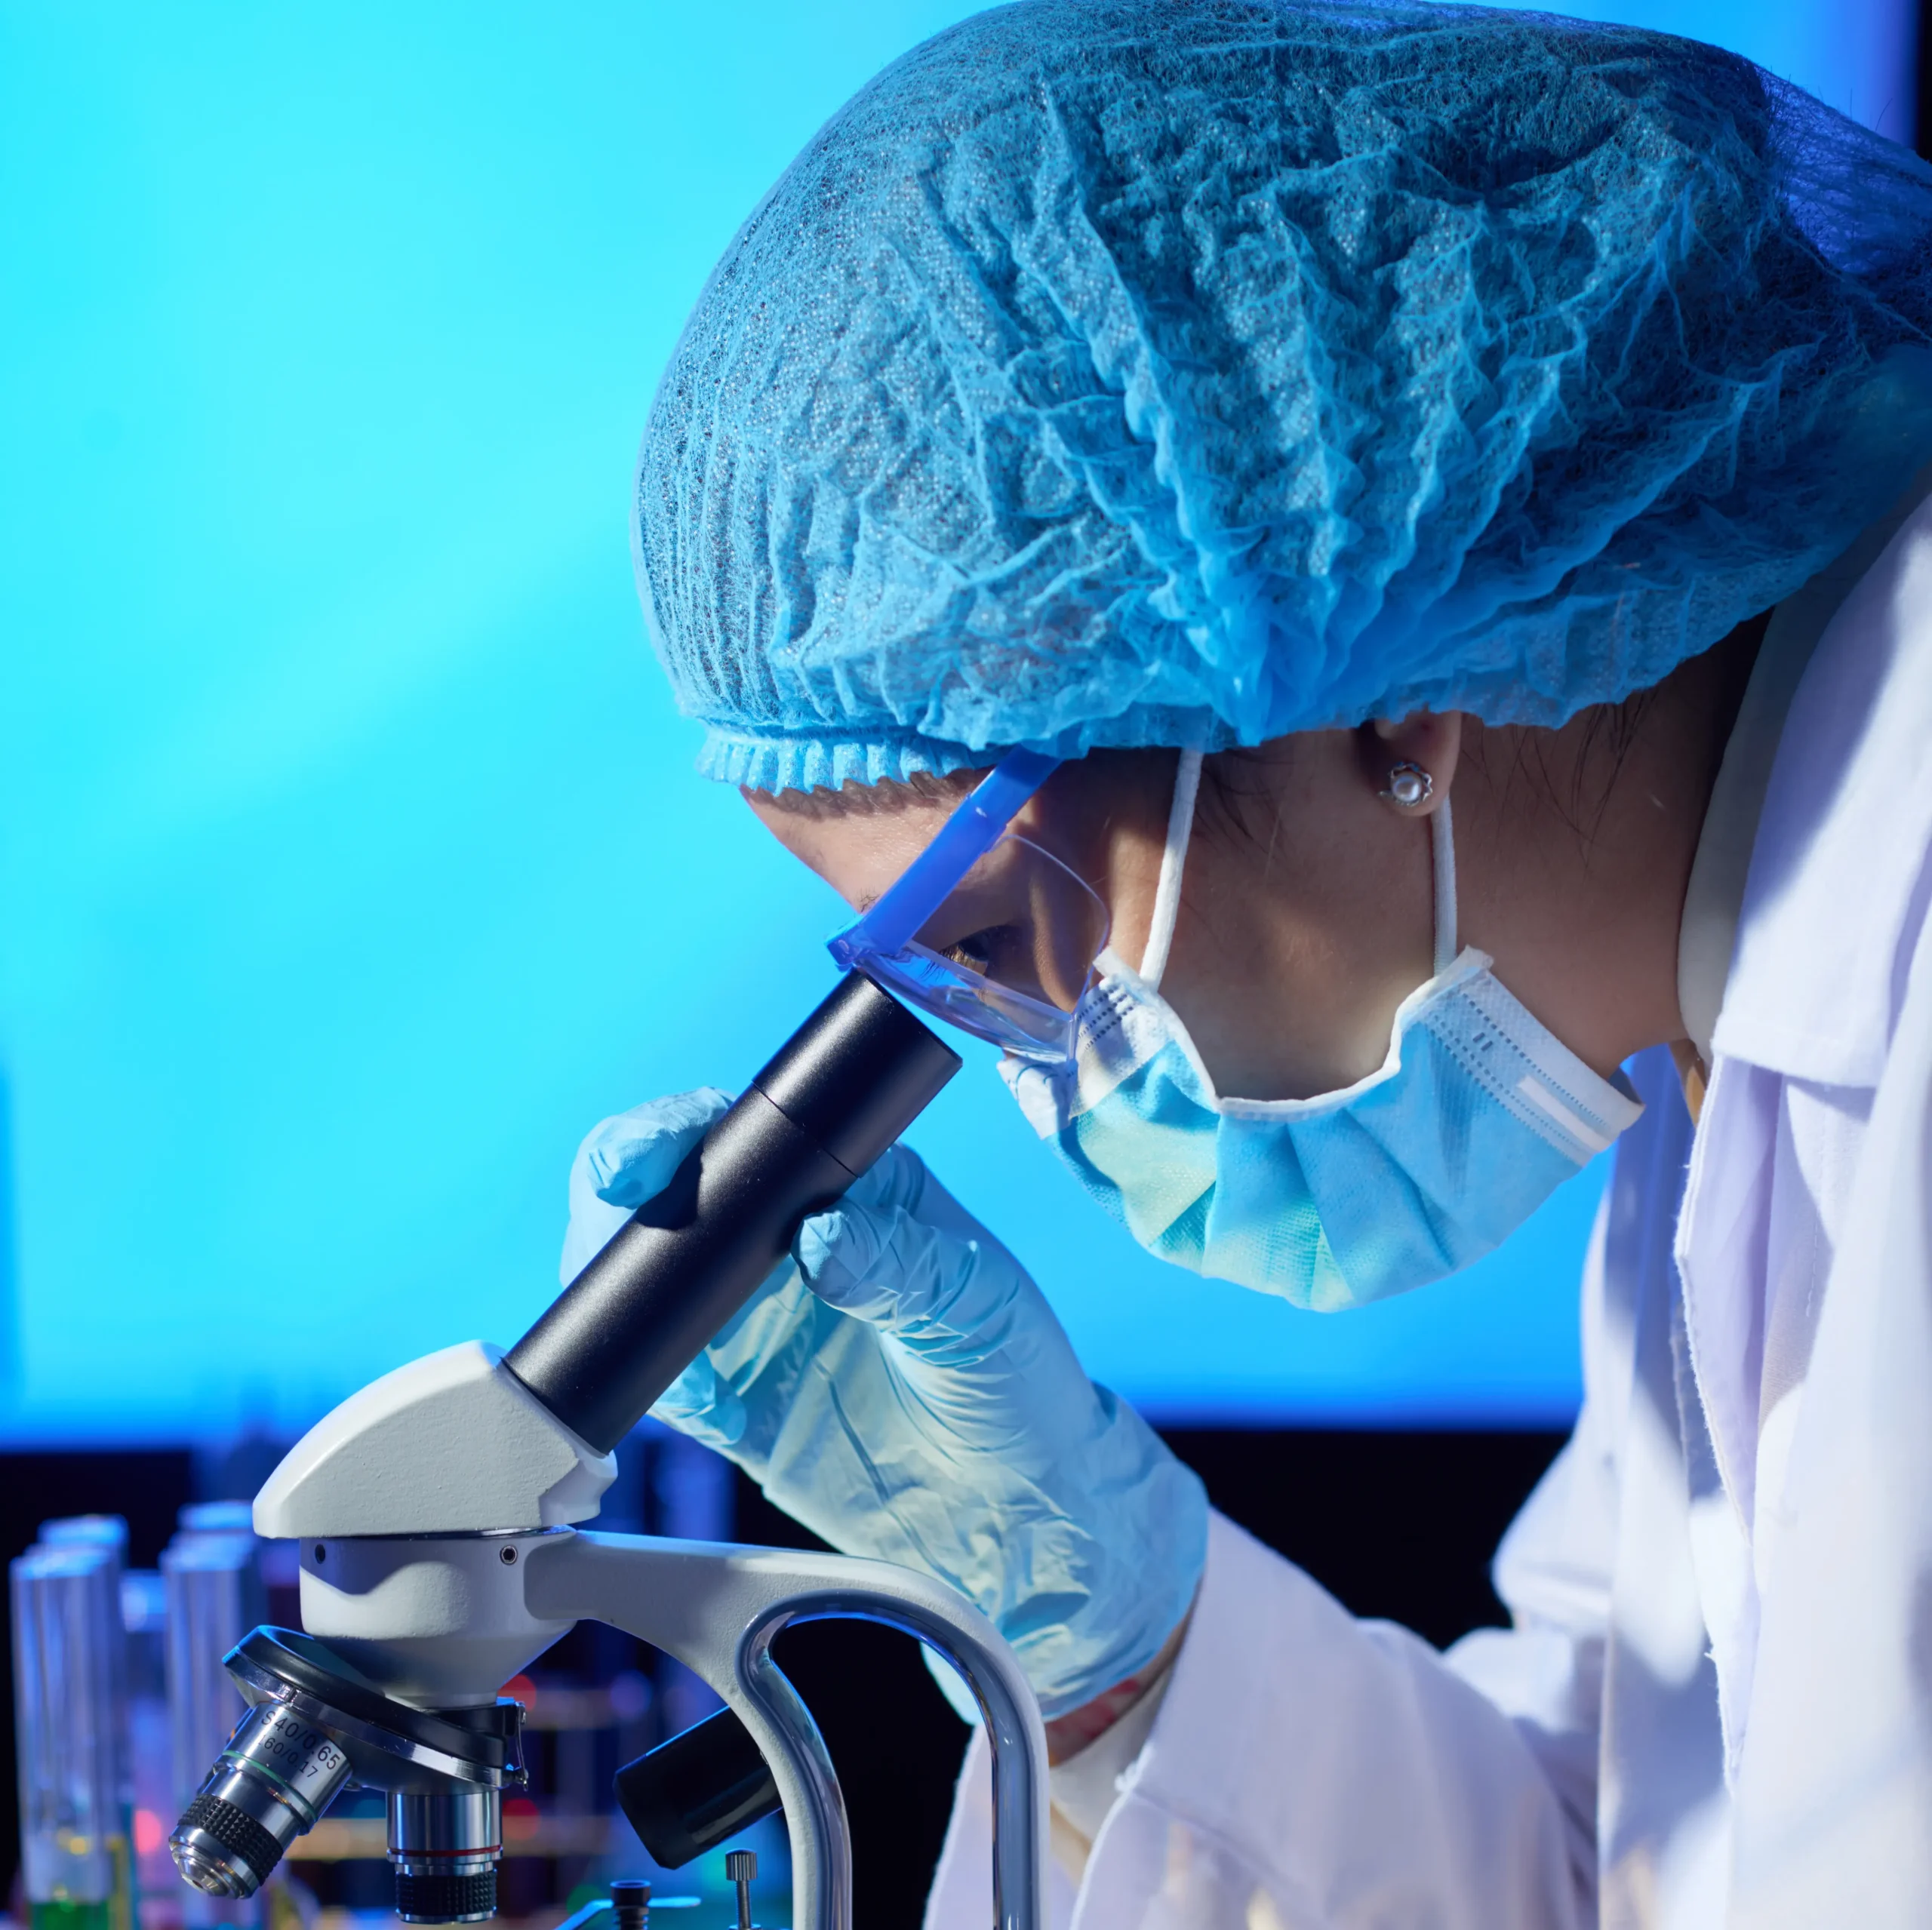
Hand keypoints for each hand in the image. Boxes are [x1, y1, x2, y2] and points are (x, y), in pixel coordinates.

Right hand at [561, 1089, 1206, 1718]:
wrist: (1020, 1511)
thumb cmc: (1021, 1379)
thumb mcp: (978, 1303)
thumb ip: (903, 1266)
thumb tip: (820, 1237)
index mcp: (851, 1189)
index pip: (752, 1137)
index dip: (683, 1129)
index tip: (646, 1151)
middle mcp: (789, 1245)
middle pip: (675, 1198)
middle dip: (622, 1200)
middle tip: (615, 1217)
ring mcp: (756, 1324)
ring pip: (648, 1284)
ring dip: (621, 1291)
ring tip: (655, 1322)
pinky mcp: (736, 1403)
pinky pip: (666, 1380)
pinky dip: (657, 1382)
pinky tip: (704, 1399)